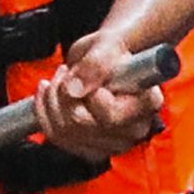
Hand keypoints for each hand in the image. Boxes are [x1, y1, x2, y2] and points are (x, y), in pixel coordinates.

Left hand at [35, 29, 170, 163]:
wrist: (110, 59)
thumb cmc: (114, 49)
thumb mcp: (107, 45)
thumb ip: (95, 65)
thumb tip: (75, 89)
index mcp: (147, 102)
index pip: (110, 115)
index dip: (90, 94)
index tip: (87, 74)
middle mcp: (135, 128)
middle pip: (81, 125)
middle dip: (62, 93)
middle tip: (66, 71)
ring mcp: (114, 142)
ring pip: (64, 133)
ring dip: (52, 101)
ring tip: (60, 79)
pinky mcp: (93, 148)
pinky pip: (57, 138)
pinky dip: (45, 113)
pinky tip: (48, 94)